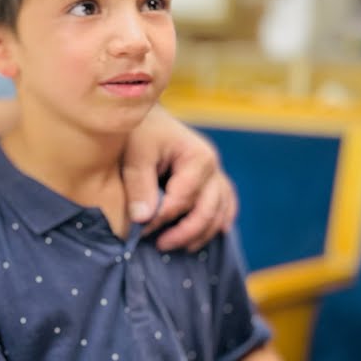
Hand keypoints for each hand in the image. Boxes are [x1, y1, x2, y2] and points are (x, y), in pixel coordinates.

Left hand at [122, 105, 237, 251]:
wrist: (145, 114)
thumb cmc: (139, 130)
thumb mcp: (134, 152)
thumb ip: (139, 184)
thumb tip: (143, 219)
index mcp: (198, 157)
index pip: (183, 199)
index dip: (162, 218)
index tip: (140, 230)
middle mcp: (213, 166)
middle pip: (207, 210)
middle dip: (184, 232)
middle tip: (160, 245)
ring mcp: (215, 173)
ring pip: (219, 212)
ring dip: (200, 233)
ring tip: (176, 246)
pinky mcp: (212, 178)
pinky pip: (225, 204)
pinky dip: (219, 221)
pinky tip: (211, 235)